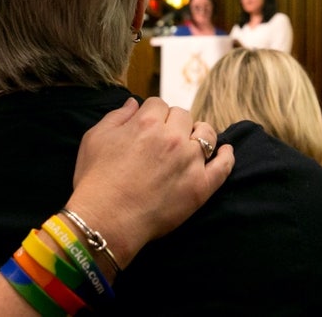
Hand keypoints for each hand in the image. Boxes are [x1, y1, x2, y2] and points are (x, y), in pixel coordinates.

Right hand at [65, 97, 233, 269]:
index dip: (152, 114)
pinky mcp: (200, 186)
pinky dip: (226, 156)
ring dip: (199, 134)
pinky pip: (223, 166)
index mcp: (146, 122)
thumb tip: (133, 102)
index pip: (158, 104)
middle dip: (174, 123)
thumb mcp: (95, 138)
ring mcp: (190, 161)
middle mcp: (172, 137)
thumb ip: (117, 116)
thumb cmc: (95, 180)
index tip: (149, 126)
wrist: (106, 220)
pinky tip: (225, 152)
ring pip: (206, 134)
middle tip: (164, 139)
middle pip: (183, 116)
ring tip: (192, 143)